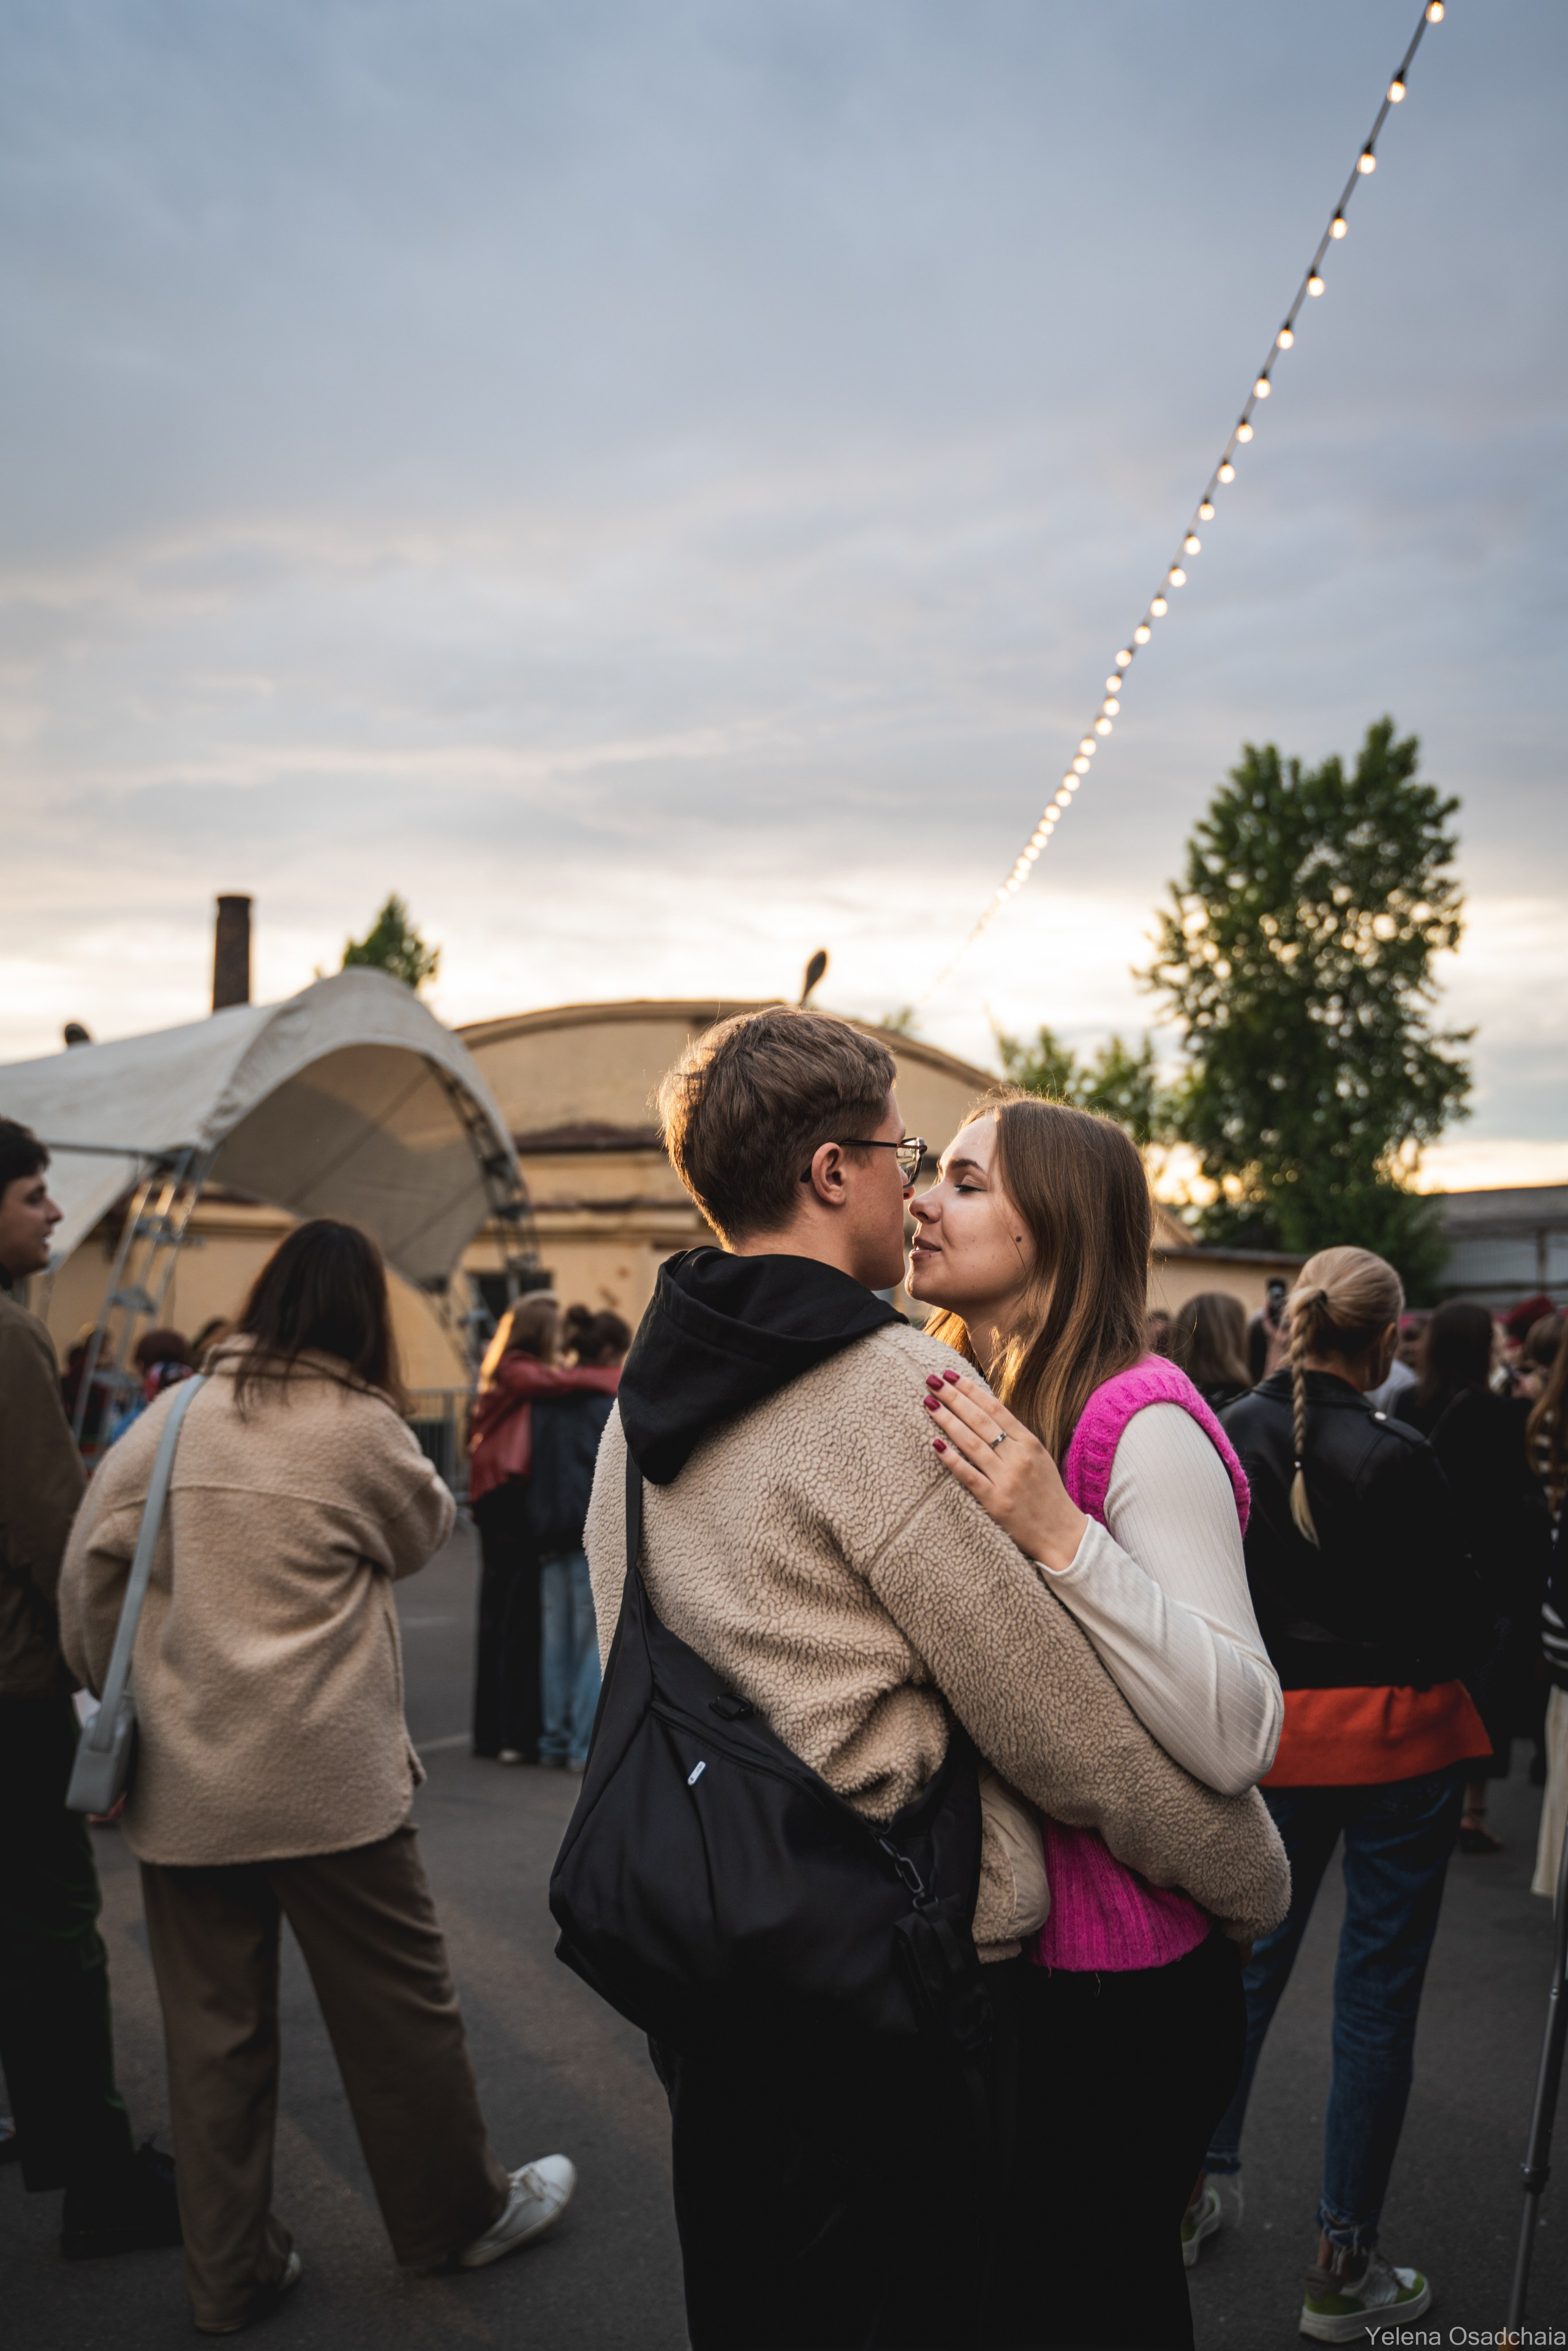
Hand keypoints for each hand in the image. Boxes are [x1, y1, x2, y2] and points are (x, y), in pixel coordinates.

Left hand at [921, 1369, 1087, 1571]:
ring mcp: (1007, 1479)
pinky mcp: (996, 1502)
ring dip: (947, 1421)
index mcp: (1030, 1443)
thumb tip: (984, 1413)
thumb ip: (1015, 1438)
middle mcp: (1019, 1457)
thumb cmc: (1048, 1495)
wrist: (1063, 1536)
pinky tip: (935, 1444)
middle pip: (980, 1421)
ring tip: (929, 1403)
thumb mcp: (1039, 1459)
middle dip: (953, 1398)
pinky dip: (952, 1459)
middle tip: (932, 1380)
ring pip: (971, 1443)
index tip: (951, 1375)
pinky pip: (969, 1475)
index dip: (971, 1390)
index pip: (995, 1409)